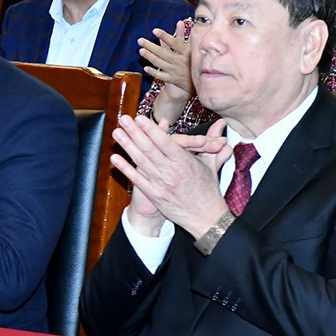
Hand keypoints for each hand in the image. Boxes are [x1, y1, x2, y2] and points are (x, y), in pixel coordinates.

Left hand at [108, 113, 229, 239]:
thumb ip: (211, 142)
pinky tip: (115, 158)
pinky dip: (125, 168)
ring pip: (141, 162)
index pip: (165, 142)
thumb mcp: (210, 164)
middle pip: (149, 149)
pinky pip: (137, 179)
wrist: (205, 217)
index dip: (151, 130)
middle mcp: (171, 171)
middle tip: (123, 119)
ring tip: (116, 133)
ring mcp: (160, 183)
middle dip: (134, 132)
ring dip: (127, 146)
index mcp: (185, 162)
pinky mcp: (153, 194)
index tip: (140, 118)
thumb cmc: (208, 189)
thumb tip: (221, 124)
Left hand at [137, 18, 193, 128]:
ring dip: (149, 56)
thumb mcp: (191, 48)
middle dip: (150, 46)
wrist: (198, 81)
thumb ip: (183, 36)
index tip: (154, 30)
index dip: (164, 36)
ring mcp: (175, 71)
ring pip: (159, 63)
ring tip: (141, 50)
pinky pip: (160, 75)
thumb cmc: (194, 60)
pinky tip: (145, 67)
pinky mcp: (172, 79)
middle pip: (163, 53)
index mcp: (187, 52)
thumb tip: (179, 22)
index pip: (174, 43)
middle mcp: (180, 61)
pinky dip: (152, 71)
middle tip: (140, 40)